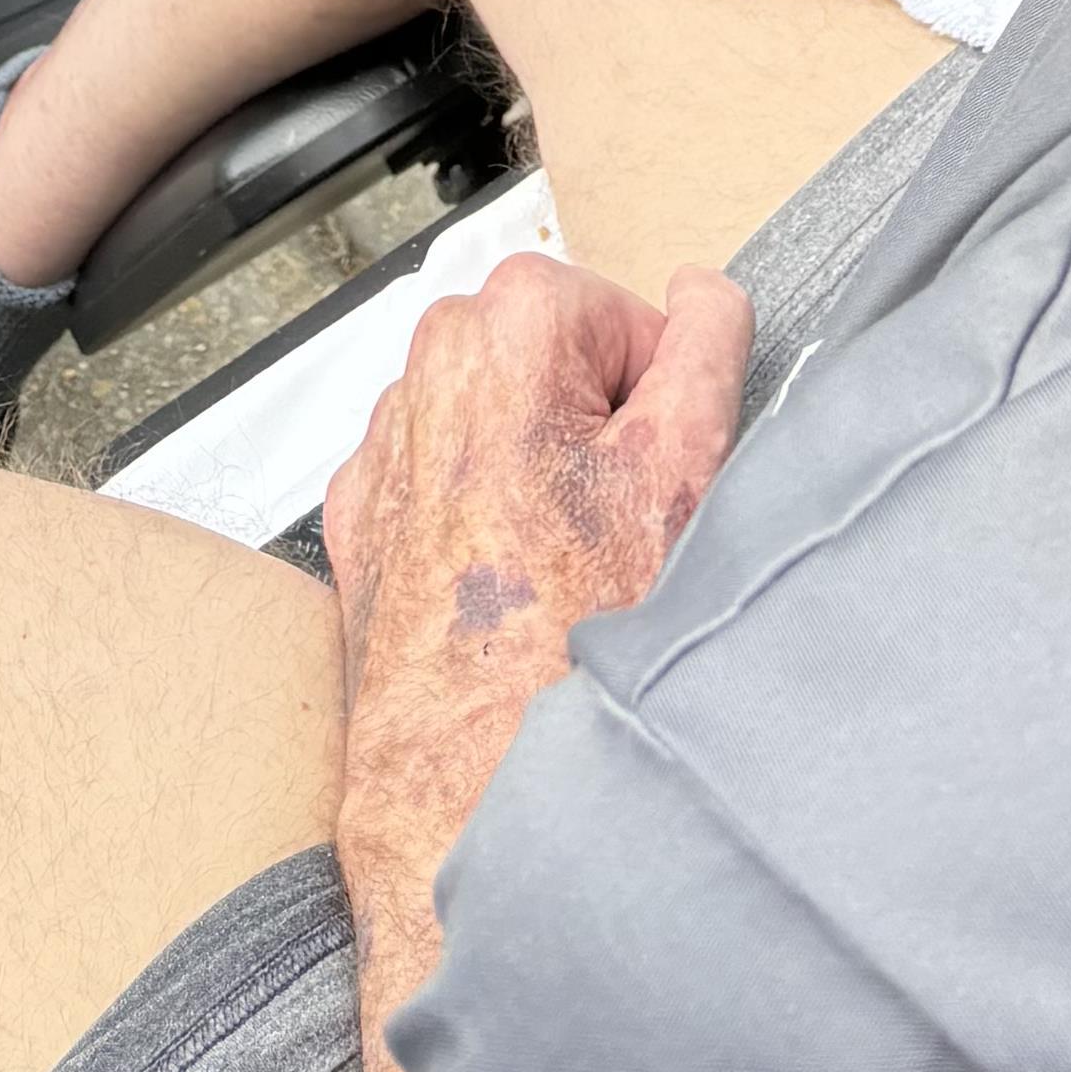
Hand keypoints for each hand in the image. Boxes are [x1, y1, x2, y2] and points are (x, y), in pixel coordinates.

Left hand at [325, 253, 748, 1069]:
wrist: (472, 779)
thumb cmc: (573, 633)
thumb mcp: (684, 466)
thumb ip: (706, 345)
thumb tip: (700, 292)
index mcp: (503, 326)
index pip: (622, 321)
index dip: (654, 399)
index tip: (647, 471)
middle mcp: (424, 369)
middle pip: (553, 366)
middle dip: (592, 430)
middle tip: (611, 523)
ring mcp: (384, 452)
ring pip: (499, 425)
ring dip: (536, 474)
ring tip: (557, 565)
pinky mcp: (364, 525)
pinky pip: (445, 486)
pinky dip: (480, 520)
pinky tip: (507, 584)